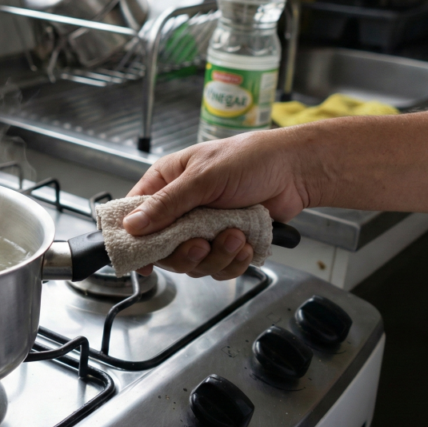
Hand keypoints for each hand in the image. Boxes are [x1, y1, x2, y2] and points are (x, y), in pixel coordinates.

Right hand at [125, 130, 313, 279]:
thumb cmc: (249, 159)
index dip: (135, 239)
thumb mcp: (202, 177)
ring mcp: (203, 228)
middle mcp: (181, 208)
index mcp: (166, 183)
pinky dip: (233, 262)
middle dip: (186, 253)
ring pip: (193, 262)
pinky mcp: (225, 243)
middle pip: (164, 248)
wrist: (295, 171)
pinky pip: (218, 267)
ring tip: (236, 236)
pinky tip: (245, 244)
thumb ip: (167, 204)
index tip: (142, 260)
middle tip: (202, 245)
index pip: (135, 215)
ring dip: (217, 256)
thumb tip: (132, 226)